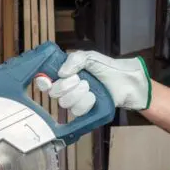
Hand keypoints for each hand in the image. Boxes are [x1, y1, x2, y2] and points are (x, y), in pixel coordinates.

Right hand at [35, 51, 150, 115]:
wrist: (126, 81)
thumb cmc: (108, 68)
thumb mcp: (90, 57)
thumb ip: (74, 59)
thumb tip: (60, 73)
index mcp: (65, 74)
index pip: (45, 80)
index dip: (43, 81)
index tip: (47, 80)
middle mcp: (68, 88)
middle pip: (54, 93)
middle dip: (66, 86)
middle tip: (80, 79)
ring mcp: (76, 101)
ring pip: (64, 103)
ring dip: (77, 94)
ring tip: (89, 87)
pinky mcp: (85, 112)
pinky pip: (76, 112)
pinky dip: (85, 103)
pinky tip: (94, 97)